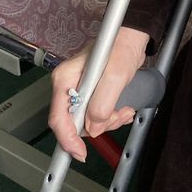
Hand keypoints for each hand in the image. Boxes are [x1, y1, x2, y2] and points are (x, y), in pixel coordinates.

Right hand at [48, 26, 149, 161]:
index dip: (68, 139)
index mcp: (65, 80)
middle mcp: (68, 86)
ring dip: (109, 121)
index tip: (80, 153)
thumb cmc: (121, 46)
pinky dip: (111, 117)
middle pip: (76, 123)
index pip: (59, 118)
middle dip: (99, 125)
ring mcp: (79, 91)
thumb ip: (103, 103)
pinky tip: (123, 109)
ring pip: (88, 122)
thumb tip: (94, 126)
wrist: (132, 38)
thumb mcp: (115, 76)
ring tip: (124, 109)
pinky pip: (96, 115)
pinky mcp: (90, 94)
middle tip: (118, 116)